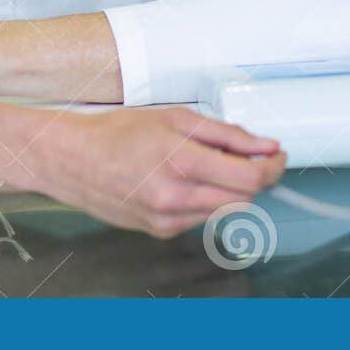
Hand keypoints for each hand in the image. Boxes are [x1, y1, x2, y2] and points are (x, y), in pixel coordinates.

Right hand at [37, 108, 285, 237]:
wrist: (72, 161)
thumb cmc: (116, 133)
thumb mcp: (174, 118)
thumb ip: (224, 134)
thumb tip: (263, 145)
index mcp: (180, 161)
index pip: (249, 178)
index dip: (272, 167)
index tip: (278, 156)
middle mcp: (176, 197)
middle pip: (243, 199)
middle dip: (255, 178)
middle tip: (250, 156)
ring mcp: (168, 219)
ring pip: (224, 210)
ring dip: (229, 189)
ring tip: (209, 164)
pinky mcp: (161, 232)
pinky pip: (200, 217)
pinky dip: (204, 199)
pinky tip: (184, 180)